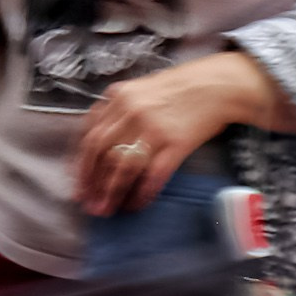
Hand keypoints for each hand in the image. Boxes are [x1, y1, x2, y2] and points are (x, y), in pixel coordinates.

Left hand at [74, 52, 275, 215]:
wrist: (217, 85)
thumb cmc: (178, 89)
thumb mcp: (139, 91)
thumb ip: (117, 112)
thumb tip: (98, 149)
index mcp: (118, 96)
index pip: (89, 134)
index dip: (80, 164)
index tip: (78, 185)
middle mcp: (131, 110)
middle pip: (100, 152)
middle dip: (91, 182)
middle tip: (89, 205)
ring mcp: (153, 127)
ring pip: (123, 166)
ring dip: (112, 192)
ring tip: (108, 210)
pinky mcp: (176, 143)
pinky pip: (153, 174)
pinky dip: (142, 193)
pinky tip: (137, 205)